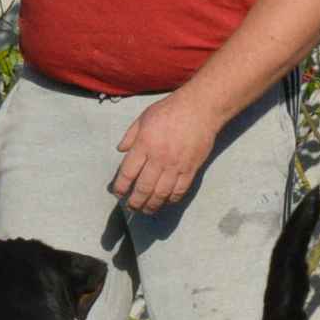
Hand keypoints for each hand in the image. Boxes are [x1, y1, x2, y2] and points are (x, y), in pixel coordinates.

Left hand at [112, 95, 218, 212]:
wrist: (200, 109)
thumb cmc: (170, 110)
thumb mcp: (144, 117)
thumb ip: (130, 135)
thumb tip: (120, 150)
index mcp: (144, 145)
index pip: (128, 173)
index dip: (121, 187)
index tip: (118, 193)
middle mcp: (159, 158)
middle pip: (143, 188)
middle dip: (135, 202)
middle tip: (131, 208)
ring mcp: (176, 165)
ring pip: (161, 194)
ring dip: (152, 205)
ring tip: (146, 210)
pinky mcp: (191, 169)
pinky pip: (180, 190)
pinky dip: (171, 199)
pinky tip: (166, 201)